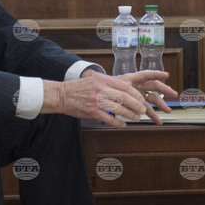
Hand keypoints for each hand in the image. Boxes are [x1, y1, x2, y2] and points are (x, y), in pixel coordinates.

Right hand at [43, 71, 176, 126]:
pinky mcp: (92, 112)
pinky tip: (123, 125)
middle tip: (143, 110)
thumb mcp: (95, 79)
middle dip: (137, 105)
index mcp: (104, 80)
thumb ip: (109, 83)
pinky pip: (109, 119)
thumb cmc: (79, 88)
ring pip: (119, 109)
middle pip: (125, 98)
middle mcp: (101, 89)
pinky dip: (118, 123)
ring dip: (130, 115)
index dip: (136, 94)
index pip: (126, 87)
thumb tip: (126, 88)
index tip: (142, 99)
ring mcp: (96, 101)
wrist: (61, 95)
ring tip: (136, 118)